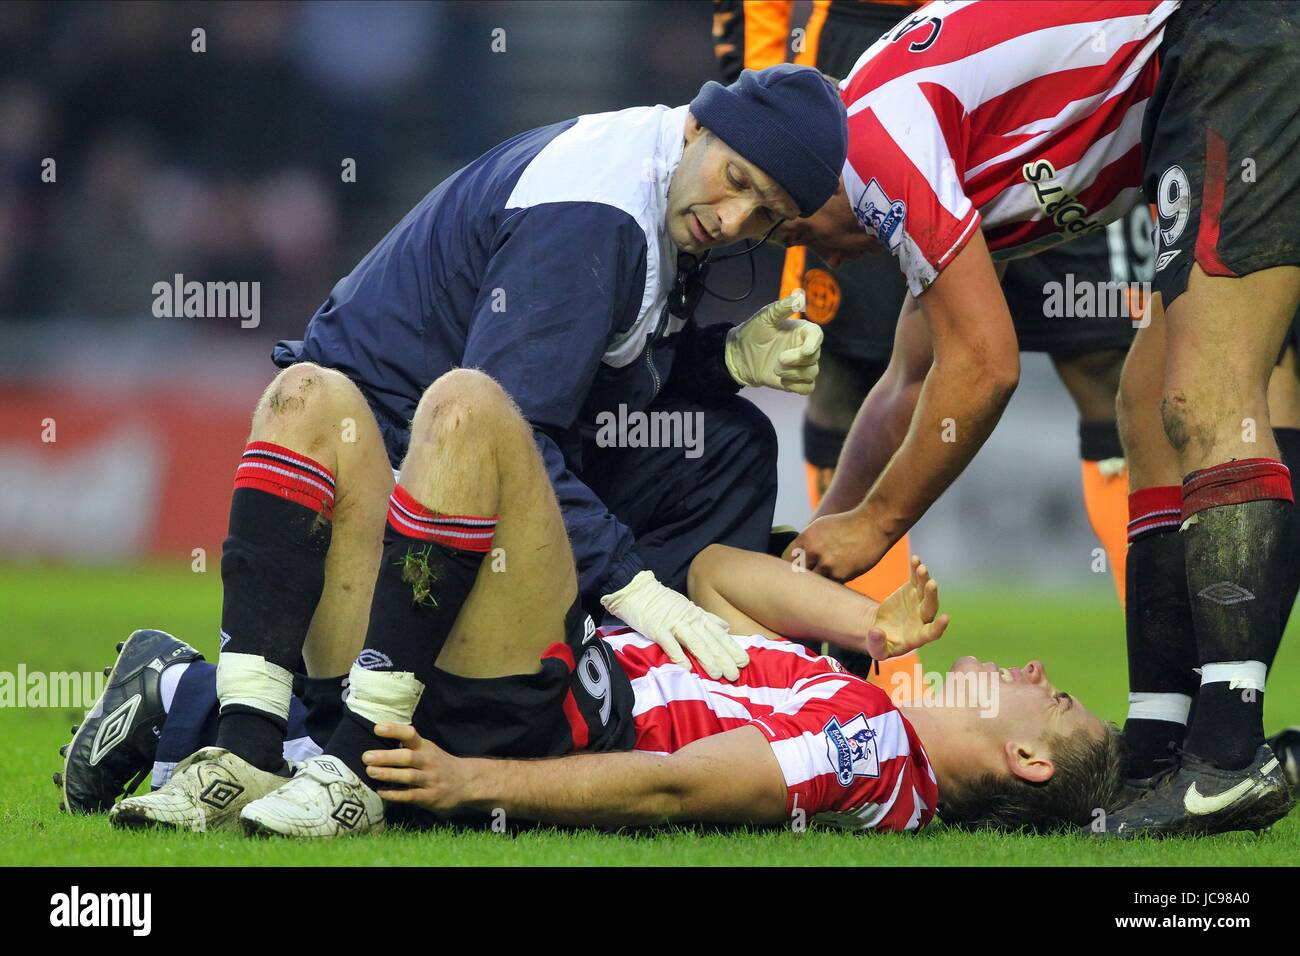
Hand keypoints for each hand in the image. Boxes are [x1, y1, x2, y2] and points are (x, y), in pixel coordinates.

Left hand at [364, 723, 464, 812]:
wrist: (466, 782)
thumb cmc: (438, 763)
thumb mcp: (428, 749)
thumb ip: (409, 745)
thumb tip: (379, 738)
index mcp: (425, 747)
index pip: (410, 734)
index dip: (394, 730)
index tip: (377, 728)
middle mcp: (428, 761)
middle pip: (407, 757)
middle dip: (386, 757)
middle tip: (366, 757)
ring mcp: (430, 779)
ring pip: (408, 776)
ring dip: (388, 774)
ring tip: (370, 772)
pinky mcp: (430, 797)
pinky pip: (410, 795)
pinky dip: (394, 794)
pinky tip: (381, 791)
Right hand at [601, 570, 747, 679]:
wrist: (637, 589)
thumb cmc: (663, 601)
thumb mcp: (689, 607)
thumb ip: (708, 618)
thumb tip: (726, 627)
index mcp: (697, 616)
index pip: (719, 634)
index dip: (731, 647)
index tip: (744, 661)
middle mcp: (689, 620)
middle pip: (710, 641)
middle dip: (724, 658)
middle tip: (735, 675)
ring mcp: (673, 624)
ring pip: (694, 643)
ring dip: (707, 659)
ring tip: (717, 675)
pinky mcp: (657, 629)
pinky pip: (669, 643)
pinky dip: (678, 655)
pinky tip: (686, 668)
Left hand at [724, 289, 821, 394]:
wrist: (740, 355)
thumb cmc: (753, 332)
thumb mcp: (765, 317)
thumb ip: (782, 308)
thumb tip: (799, 297)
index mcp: (801, 331)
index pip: (817, 335)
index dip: (815, 343)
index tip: (806, 350)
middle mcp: (804, 348)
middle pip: (815, 356)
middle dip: (797, 360)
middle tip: (779, 359)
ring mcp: (801, 366)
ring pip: (812, 372)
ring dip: (795, 374)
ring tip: (776, 370)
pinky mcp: (795, 381)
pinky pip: (807, 387)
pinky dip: (797, 387)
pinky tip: (782, 382)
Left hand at [787, 511, 890, 581]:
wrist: (873, 524)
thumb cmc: (847, 525)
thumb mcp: (820, 527)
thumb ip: (807, 542)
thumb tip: (796, 558)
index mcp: (806, 537)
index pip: (787, 559)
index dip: (789, 567)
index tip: (792, 573)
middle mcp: (813, 551)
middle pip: (797, 573)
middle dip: (801, 578)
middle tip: (802, 585)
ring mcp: (827, 564)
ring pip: (813, 582)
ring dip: (816, 584)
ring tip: (822, 585)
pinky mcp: (841, 575)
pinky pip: (830, 586)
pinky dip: (831, 585)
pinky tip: (837, 580)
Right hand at [866, 556, 948, 659]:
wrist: (879, 629)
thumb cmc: (881, 644)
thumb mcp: (877, 650)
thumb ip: (877, 644)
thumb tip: (876, 632)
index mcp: (918, 636)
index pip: (932, 632)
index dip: (939, 626)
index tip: (945, 618)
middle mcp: (923, 618)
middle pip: (930, 607)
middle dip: (931, 595)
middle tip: (931, 584)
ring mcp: (919, 602)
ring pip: (925, 590)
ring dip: (924, 579)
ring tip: (921, 568)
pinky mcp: (912, 590)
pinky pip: (916, 579)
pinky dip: (915, 569)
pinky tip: (915, 558)